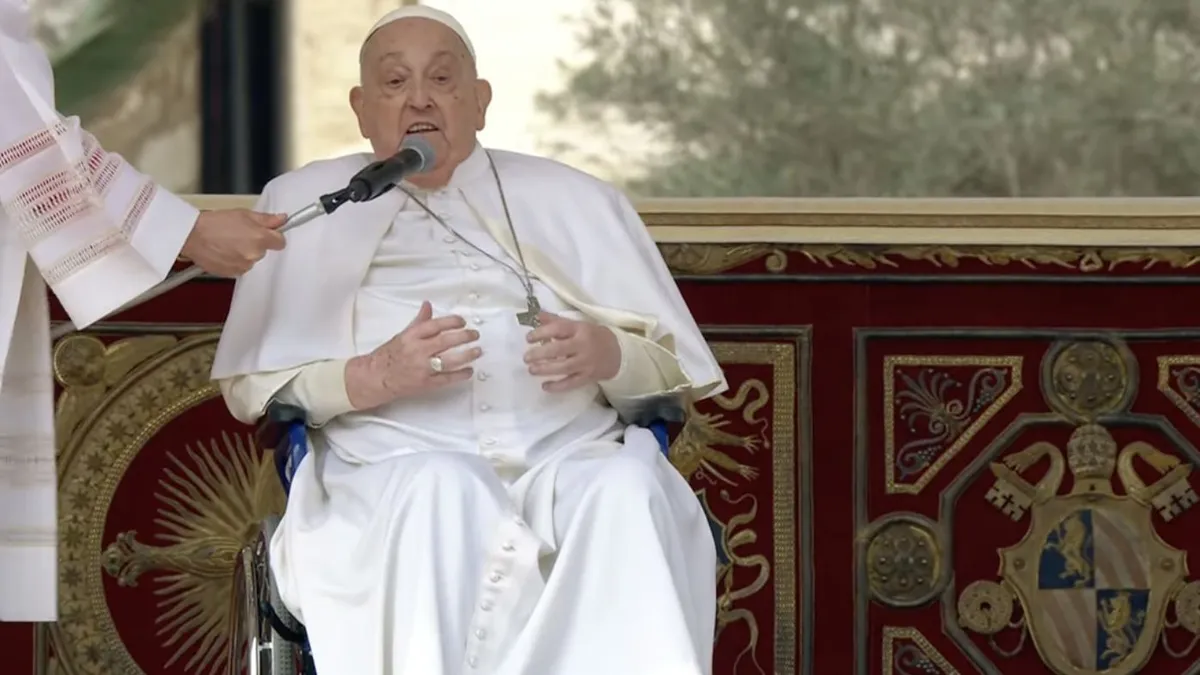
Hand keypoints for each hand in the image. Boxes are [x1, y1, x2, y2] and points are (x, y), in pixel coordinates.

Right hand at [181, 209, 286, 276]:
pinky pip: (241, 267)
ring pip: (251, 259)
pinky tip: (223, 251)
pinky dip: (234, 261)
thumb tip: (282, 219)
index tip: (269, 233)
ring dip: (244, 253)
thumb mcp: (243, 214)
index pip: (281, 242)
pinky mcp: (233, 273)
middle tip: (239, 234)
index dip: (275, 236)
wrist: (192, 236)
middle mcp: (255, 254)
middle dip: (256, 243)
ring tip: (228, 242)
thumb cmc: (214, 223)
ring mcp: (244, 265)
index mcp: (260, 238)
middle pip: (264, 251)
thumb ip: (266, 219)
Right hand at [345, 301, 481, 408]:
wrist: (375, 377)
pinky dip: (459, 375)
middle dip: (464, 337)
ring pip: (449, 360)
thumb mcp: (403, 334)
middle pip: (445, 341)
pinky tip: (469, 371)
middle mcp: (417, 351)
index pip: (435, 325)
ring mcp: (422, 368)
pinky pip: (446, 379)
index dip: (451, 321)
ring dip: (466, 355)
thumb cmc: (388, 356)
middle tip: (474, 335)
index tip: (462, 321)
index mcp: (411, 337)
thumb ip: (419, 321)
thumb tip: (428, 306)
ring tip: (477, 351)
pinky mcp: (425, 383)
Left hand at [524, 312, 619, 391]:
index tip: (528, 338)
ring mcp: (586, 363)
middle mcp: (583, 345)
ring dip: (545, 370)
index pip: (558, 329)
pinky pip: (571, 383)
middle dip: (540, 354)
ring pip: (563, 367)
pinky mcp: (588, 377)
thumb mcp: (578, 325)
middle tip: (526, 358)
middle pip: (559, 349)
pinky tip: (545, 386)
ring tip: (531, 370)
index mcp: (580, 329)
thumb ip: (556, 321)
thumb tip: (536, 315)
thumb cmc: (593, 337)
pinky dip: (558, 386)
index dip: (541, 333)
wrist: (618, 353)